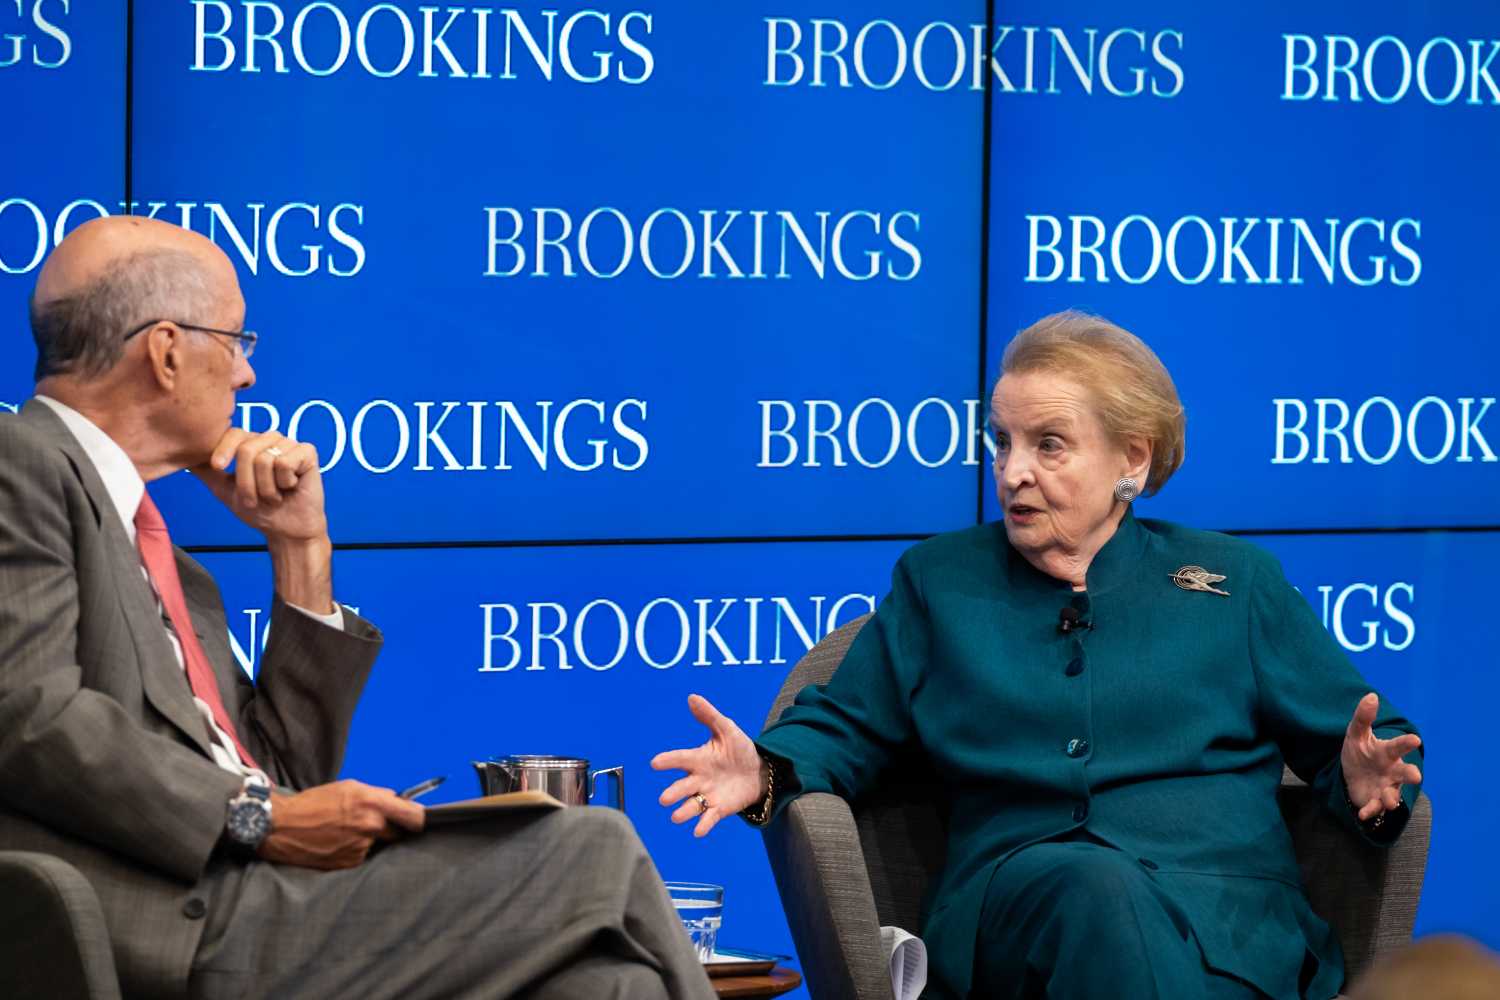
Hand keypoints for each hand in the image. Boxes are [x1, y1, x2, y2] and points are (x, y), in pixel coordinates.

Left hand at [191, 429, 327, 543]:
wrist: (286, 530)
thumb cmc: (260, 511)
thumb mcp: (225, 491)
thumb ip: (207, 472)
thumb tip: (182, 457)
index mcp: (251, 444)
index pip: (234, 434)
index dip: (223, 449)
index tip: (218, 467)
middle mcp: (270, 439)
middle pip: (247, 450)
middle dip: (248, 483)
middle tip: (258, 498)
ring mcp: (290, 444)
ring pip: (266, 458)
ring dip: (267, 487)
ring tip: (276, 495)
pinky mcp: (307, 452)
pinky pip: (285, 462)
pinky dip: (285, 482)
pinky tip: (291, 487)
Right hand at [259, 780, 425, 869]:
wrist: (280, 827)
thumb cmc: (313, 803)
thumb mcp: (348, 787)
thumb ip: (377, 795)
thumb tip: (397, 800)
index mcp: (372, 803)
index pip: (414, 816)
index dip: (420, 819)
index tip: (421, 821)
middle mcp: (370, 826)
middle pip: (398, 832)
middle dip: (389, 828)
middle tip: (368, 823)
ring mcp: (361, 847)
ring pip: (378, 844)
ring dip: (369, 840)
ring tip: (343, 832)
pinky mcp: (350, 863)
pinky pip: (363, 856)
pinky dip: (355, 850)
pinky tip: (336, 843)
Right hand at [651, 694, 764, 837]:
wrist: (759, 770)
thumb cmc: (739, 749)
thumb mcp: (727, 729)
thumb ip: (709, 716)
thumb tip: (692, 697)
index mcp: (698, 759)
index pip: (680, 759)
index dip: (668, 761)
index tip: (655, 763)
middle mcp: (698, 779)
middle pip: (682, 787)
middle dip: (673, 793)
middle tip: (665, 799)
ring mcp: (708, 795)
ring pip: (691, 806)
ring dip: (684, 812)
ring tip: (677, 817)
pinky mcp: (720, 809)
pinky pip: (709, 819)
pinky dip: (703, 825)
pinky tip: (698, 832)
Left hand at [1341, 693, 1422, 821]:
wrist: (1351, 775)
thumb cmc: (1360, 752)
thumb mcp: (1356, 733)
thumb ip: (1363, 717)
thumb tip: (1371, 696)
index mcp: (1387, 753)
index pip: (1398, 746)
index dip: (1406, 743)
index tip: (1415, 738)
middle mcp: (1392, 772)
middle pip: (1405, 774)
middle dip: (1411, 775)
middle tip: (1416, 776)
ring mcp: (1385, 788)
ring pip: (1392, 795)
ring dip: (1391, 799)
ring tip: (1389, 801)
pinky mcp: (1374, 802)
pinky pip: (1374, 808)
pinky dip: (1370, 811)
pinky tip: (1362, 814)